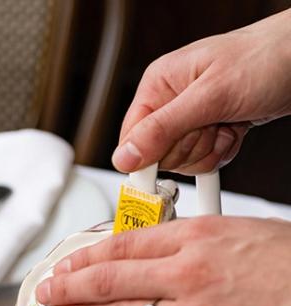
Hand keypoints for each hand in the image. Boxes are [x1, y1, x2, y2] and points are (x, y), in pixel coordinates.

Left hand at [35, 216, 290, 305]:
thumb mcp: (242, 233)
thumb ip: (192, 242)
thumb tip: (150, 253)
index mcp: (197, 236)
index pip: (120, 245)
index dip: (82, 257)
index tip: (63, 263)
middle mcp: (188, 274)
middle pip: (107, 280)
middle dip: (66, 287)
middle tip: (45, 292)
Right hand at [112, 9, 290, 174]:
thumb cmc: (267, 58)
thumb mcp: (210, 95)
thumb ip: (163, 128)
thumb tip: (125, 156)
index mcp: (159, 85)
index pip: (132, 137)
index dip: (149, 153)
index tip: (170, 156)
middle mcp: (171, 102)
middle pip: (159, 154)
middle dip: (190, 147)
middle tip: (210, 124)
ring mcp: (192, 118)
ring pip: (182, 161)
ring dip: (209, 150)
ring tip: (226, 123)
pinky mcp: (210, 130)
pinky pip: (203, 161)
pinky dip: (222, 152)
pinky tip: (233, 131)